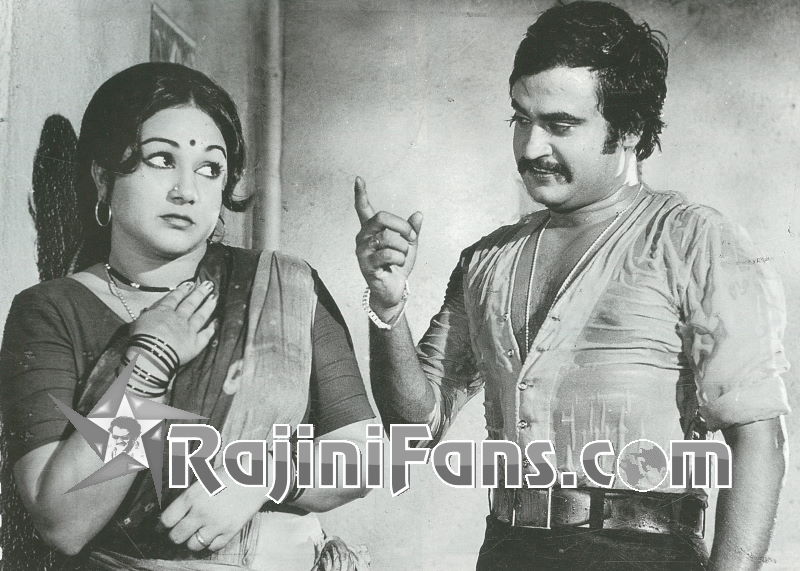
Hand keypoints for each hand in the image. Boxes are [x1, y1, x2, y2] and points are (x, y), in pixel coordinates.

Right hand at [130, 280, 217, 364]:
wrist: (151, 353)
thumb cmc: (141, 338)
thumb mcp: (137, 323)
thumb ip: (146, 316)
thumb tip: (147, 311)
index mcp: (163, 312)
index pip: (174, 298)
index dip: (182, 290)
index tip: (190, 284)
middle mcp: (179, 318)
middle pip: (191, 303)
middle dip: (200, 292)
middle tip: (209, 285)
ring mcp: (189, 330)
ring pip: (201, 315)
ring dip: (208, 306)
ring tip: (215, 298)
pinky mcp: (196, 343)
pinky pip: (206, 335)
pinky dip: (211, 329)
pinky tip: (216, 323)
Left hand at [160, 468, 265, 551]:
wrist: (258, 477)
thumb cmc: (232, 473)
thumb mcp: (206, 478)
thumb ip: (190, 495)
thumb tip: (177, 510)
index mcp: (192, 496)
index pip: (167, 519)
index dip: (163, 525)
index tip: (164, 526)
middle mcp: (201, 512)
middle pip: (176, 536)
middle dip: (175, 535)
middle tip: (179, 532)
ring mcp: (216, 524)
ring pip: (193, 546)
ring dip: (193, 541)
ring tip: (197, 534)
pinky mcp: (230, 531)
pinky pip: (213, 547)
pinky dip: (211, 543)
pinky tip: (212, 535)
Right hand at [354, 176, 422, 314]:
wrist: (393, 291)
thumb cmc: (398, 267)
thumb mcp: (409, 246)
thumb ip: (412, 230)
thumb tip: (418, 214)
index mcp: (371, 230)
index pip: (363, 208)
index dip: (360, 194)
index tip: (358, 179)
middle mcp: (363, 237)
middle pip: (381, 218)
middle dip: (402, 226)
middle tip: (412, 237)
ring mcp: (362, 251)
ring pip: (389, 239)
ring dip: (403, 249)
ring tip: (402, 258)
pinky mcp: (366, 265)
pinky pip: (389, 255)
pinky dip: (400, 260)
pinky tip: (396, 267)